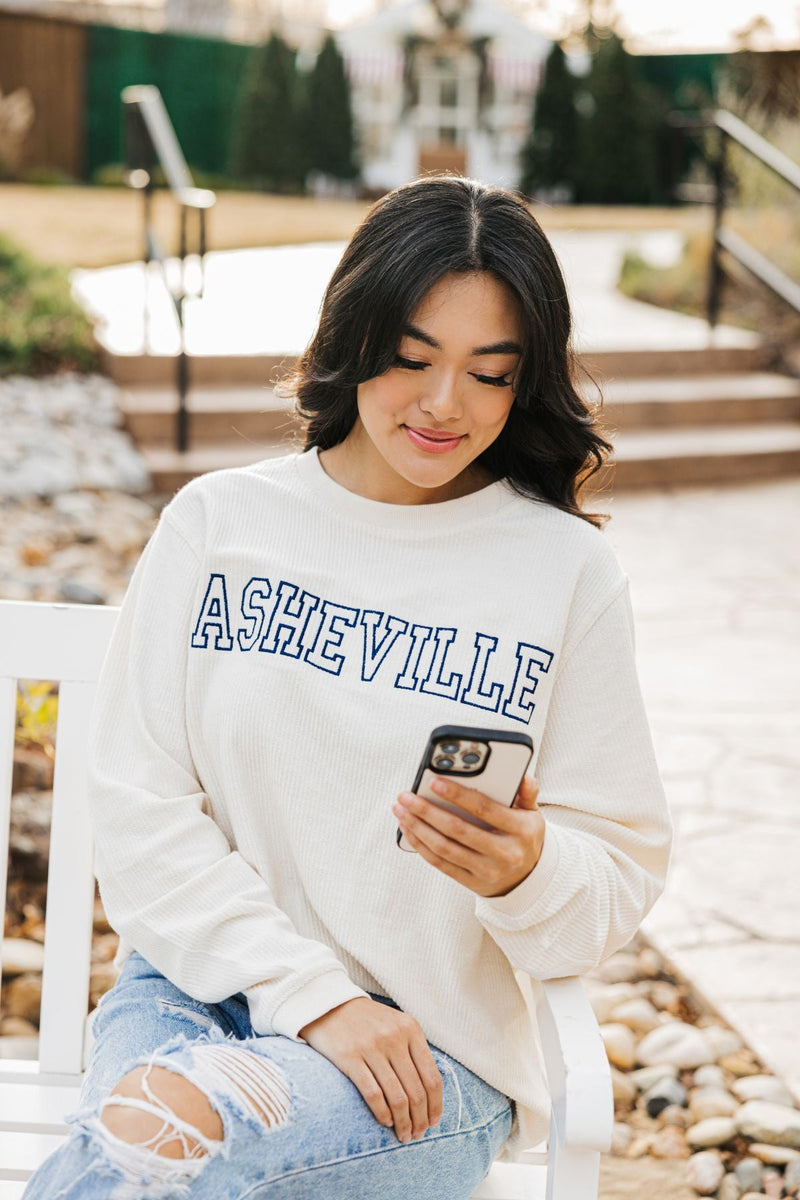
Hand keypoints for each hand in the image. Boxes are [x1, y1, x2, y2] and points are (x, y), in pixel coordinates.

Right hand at [297, 997, 442, 1142]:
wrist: (328, 1004)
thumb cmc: (366, 1021)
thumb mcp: (396, 1024)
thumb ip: (413, 1050)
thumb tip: (431, 1091)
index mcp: (411, 1029)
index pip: (432, 1077)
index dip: (436, 1105)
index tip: (434, 1122)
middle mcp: (394, 1037)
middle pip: (417, 1091)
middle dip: (420, 1120)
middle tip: (418, 1135)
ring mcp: (372, 1047)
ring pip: (397, 1097)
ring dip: (403, 1122)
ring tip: (404, 1135)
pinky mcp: (350, 1058)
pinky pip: (373, 1094)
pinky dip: (383, 1114)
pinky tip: (386, 1122)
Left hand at [393, 774, 544, 897]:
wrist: (528, 878)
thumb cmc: (523, 837)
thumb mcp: (532, 814)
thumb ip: (526, 794)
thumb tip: (524, 777)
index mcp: (520, 830)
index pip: (484, 809)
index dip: (457, 795)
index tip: (434, 782)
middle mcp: (503, 852)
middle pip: (457, 829)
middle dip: (427, 811)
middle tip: (406, 796)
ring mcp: (486, 870)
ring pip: (444, 848)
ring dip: (418, 828)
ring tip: (401, 811)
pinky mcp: (471, 881)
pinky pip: (441, 864)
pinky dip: (421, 846)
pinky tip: (409, 831)